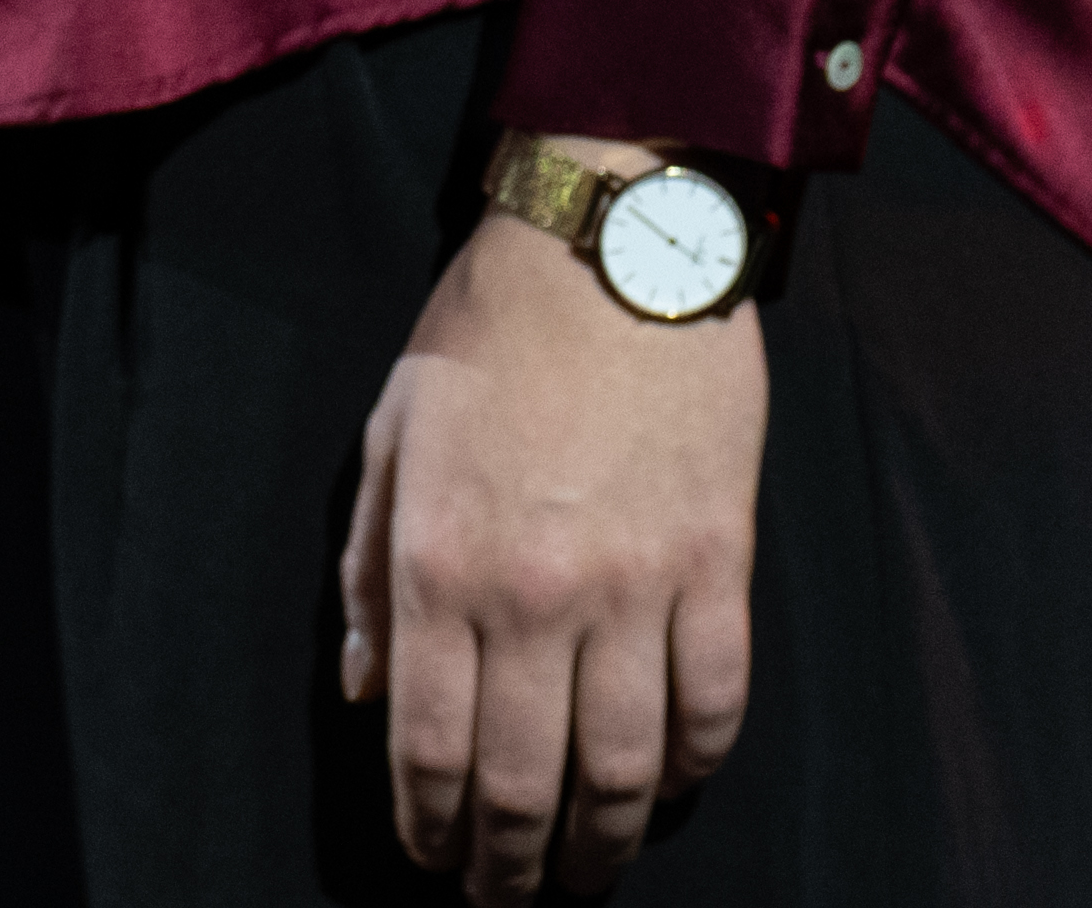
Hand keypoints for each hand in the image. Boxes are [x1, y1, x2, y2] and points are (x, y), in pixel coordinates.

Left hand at [339, 150, 764, 896]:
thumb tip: (370, 693)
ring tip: (588, 872)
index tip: (434, 860)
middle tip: (508, 897)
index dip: (430, 824)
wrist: (612, 248)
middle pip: (527, 778)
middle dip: (511, 861)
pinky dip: (698, 764)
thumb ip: (371, 576)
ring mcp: (640, 586)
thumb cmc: (487, 338)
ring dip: (608, 839)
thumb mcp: (392, 440)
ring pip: (631, 765)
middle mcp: (539, 593)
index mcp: (442, 563)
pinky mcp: (721, 565)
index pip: (431, 743)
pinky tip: (676, 789)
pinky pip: (717, 701)